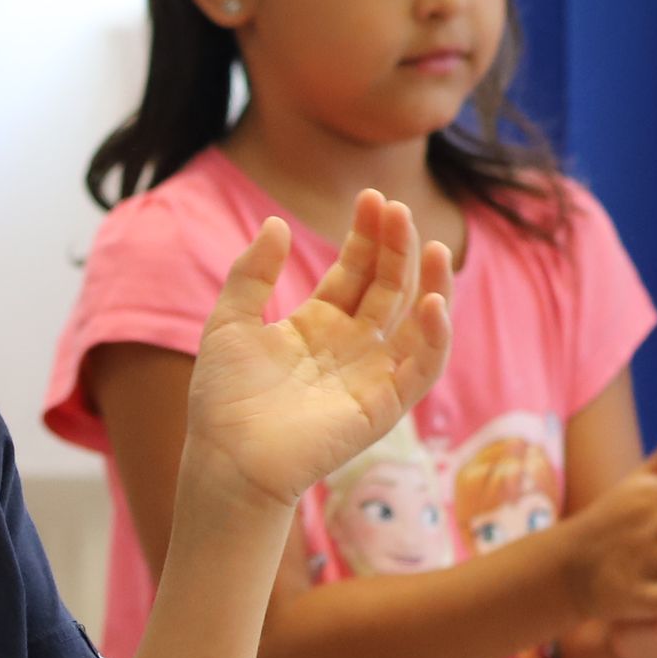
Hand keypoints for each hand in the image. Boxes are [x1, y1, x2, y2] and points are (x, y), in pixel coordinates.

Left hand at [183, 195, 452, 507]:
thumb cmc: (222, 399)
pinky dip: (434, 337)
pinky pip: (421, 368)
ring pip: (416, 320)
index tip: (371, 198)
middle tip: (396, 208)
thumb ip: (251, 273)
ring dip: (430, 282)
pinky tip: (432, 303)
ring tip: (434, 246)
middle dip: (397, 247)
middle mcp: (350, 345)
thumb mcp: (230, 322)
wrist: (226, 458)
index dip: (367, 235)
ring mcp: (371, 373)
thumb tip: (276, 222)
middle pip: (388, 286)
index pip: (356, 270)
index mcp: (317, 324)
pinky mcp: (384, 405)